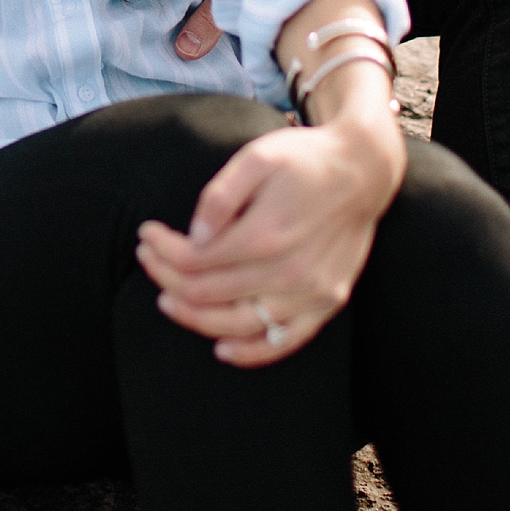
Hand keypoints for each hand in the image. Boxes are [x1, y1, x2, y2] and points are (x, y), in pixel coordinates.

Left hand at [134, 104, 404, 366]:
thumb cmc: (303, 160)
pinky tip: (223, 349)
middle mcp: (290, 271)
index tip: (147, 234)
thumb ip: (219, 197)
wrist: (363, 170)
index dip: (161, 250)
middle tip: (146, 257)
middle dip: (167, 277)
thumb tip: (194, 235)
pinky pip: (288, 340)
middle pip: (208, 292)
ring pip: (240, 324)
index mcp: (265, 234)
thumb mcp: (254, 159)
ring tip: (167, 300)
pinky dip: (253, 351)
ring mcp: (312, 291)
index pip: (193, 260)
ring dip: (195, 318)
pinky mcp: (329, 301)